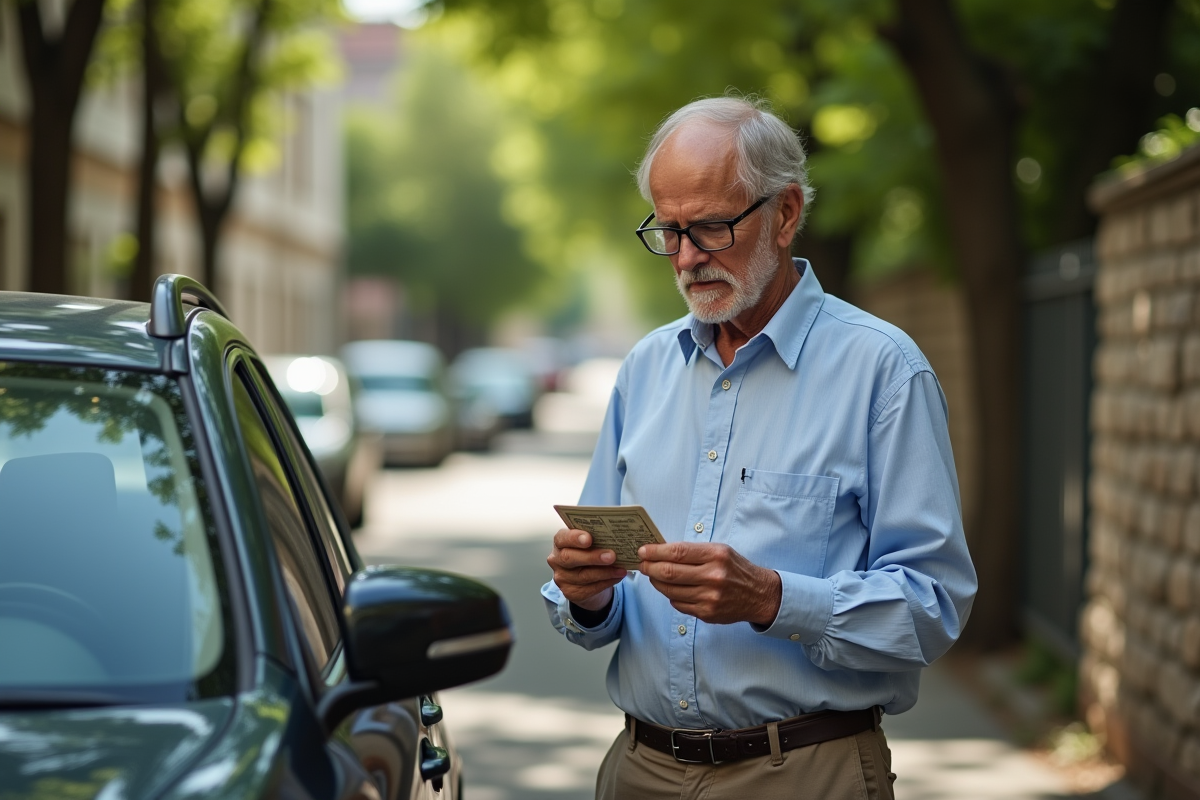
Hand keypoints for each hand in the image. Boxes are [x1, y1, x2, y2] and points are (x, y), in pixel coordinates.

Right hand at [547, 528, 627, 610]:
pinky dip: (606, 582)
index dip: (574, 538)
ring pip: (583, 576)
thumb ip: (595, 537)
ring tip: (620, 569)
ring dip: (605, 572)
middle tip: (611, 556)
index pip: (562, 538)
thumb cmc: (587, 553)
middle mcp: (557, 560)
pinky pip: (590, 588)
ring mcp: (562, 578)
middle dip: (592, 557)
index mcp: (560, 542)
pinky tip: (617, 576)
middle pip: (570, 558)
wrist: (585, 578)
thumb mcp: (589, 542)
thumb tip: (614, 535)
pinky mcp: (571, 592)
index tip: (589, 538)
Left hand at [638, 542, 780, 625]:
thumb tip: (660, 551)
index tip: (643, 551)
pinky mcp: (707, 613)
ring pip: (670, 590)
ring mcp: (710, 597)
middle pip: (669, 572)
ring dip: (656, 582)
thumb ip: (692, 551)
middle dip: (649, 568)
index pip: (677, 552)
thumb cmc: (735, 569)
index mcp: (716, 556)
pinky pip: (678, 604)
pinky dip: (670, 595)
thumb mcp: (719, 551)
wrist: (758, 594)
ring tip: (654, 576)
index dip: (655, 552)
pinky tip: (672, 589)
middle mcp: (713, 576)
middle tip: (642, 564)